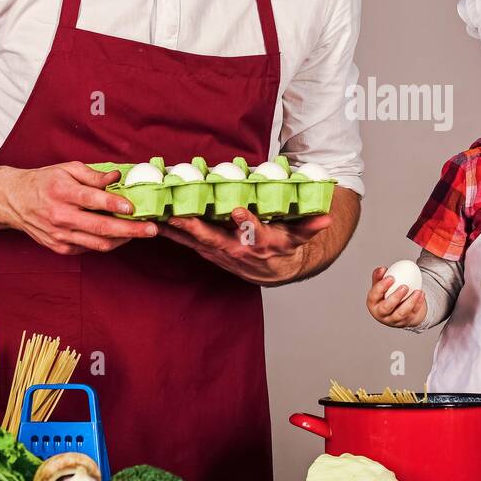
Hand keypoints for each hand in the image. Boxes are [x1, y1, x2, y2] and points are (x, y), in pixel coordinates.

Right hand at [0, 161, 157, 254]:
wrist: (14, 201)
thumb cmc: (44, 182)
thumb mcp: (67, 169)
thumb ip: (94, 176)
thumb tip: (117, 178)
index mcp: (62, 193)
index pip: (92, 200)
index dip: (115, 204)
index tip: (134, 207)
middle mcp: (60, 216)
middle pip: (101, 228)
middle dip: (131, 230)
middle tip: (152, 229)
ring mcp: (60, 235)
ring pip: (99, 243)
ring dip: (123, 239)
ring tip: (141, 232)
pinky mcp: (60, 247)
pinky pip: (90, 248)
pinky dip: (107, 242)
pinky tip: (119, 234)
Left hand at [157, 205, 332, 284]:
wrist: (272, 270)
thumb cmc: (283, 245)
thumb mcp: (298, 235)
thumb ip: (311, 225)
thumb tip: (328, 217)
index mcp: (260, 243)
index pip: (254, 233)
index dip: (246, 223)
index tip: (237, 211)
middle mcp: (237, 251)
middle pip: (215, 239)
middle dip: (196, 227)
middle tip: (179, 215)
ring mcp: (219, 253)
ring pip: (195, 241)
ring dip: (175, 230)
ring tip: (155, 216)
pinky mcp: (207, 251)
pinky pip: (186, 242)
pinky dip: (170, 232)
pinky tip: (152, 221)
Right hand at [366, 267, 426, 327]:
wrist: (399, 310)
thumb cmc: (387, 294)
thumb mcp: (381, 286)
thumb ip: (379, 277)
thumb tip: (382, 269)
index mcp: (373, 304)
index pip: (374, 296)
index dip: (381, 287)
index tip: (391, 277)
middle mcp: (381, 314)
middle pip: (386, 308)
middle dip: (395, 297)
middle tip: (404, 286)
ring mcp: (394, 320)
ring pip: (401, 313)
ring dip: (410, 302)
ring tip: (417, 291)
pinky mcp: (406, 321)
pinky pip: (413, 313)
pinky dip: (418, 303)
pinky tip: (421, 293)